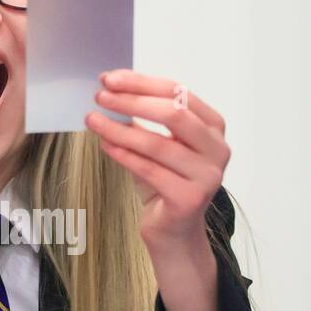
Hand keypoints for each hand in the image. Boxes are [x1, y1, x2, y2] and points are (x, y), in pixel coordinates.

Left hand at [86, 70, 229, 310]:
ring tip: (93, 120)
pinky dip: (123, 155)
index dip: (141, 82)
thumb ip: (144, 116)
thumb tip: (112, 87)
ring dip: (119, 128)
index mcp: (213, 127)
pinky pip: (149, 170)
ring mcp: (207, 176)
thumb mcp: (157, 142)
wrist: (173, 232)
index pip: (179, 92)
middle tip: (100, 96)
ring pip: (157, 143)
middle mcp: (217, 149)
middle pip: (174, 113)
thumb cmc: (164, 181)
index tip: (110, 79)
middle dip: (132, 101)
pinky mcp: (190, 199)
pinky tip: (104, 145)